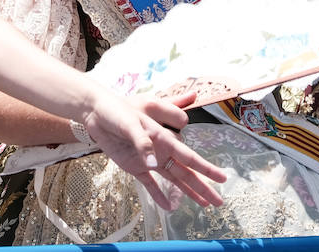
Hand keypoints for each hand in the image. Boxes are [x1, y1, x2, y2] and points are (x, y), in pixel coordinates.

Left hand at [81, 88, 224, 209]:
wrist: (97, 112)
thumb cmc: (117, 111)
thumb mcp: (130, 122)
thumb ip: (143, 142)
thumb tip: (153, 164)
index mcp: (163, 138)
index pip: (188, 156)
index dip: (205, 168)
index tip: (222, 178)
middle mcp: (160, 150)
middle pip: (186, 172)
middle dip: (203, 186)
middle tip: (219, 201)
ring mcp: (149, 160)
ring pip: (174, 179)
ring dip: (188, 192)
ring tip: (204, 205)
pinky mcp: (134, 166)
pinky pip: (150, 184)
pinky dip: (159, 195)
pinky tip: (169, 207)